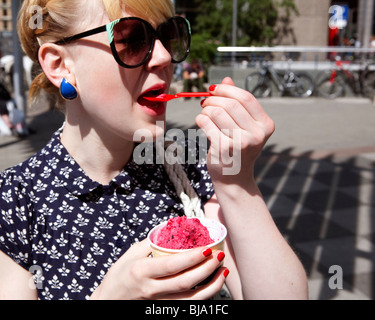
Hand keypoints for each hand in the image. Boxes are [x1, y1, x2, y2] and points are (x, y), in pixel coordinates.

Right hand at [90, 240, 227, 299]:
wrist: (108, 302)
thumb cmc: (118, 277)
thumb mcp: (130, 255)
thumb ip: (151, 242)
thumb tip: (171, 229)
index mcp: (142, 271)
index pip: (172, 265)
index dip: (192, 257)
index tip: (207, 247)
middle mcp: (151, 289)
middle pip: (185, 282)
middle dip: (207, 268)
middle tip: (219, 254)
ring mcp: (158, 303)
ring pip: (191, 299)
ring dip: (211, 285)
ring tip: (222, 270)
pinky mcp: (163, 310)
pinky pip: (188, 306)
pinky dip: (204, 297)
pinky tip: (213, 285)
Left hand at [196, 77, 274, 185]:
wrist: (234, 178)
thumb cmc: (237, 149)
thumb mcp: (243, 126)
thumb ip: (237, 103)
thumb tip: (226, 79)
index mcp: (265, 125)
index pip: (246, 97)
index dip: (227, 89)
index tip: (213, 88)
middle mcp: (257, 134)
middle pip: (230, 104)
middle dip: (213, 99)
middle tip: (204, 102)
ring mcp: (241, 143)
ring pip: (217, 112)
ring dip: (206, 110)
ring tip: (204, 114)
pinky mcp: (225, 149)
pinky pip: (207, 124)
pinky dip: (200, 119)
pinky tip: (200, 122)